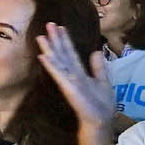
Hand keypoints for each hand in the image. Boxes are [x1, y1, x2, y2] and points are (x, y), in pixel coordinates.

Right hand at [37, 22, 119, 136]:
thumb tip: (96, 51)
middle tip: (49, 24)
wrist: (100, 120)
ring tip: (41, 36)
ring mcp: (68, 80)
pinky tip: (43, 56)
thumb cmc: (101, 104)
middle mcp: (72, 74)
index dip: (65, 40)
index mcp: (80, 72)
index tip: (60, 27)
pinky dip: (51, 65)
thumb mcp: (103, 81)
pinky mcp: (68, 87)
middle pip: (62, 54)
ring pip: (57, 61)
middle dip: (55, 39)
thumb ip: (98, 67)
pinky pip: (58, 74)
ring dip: (49, 49)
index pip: (71, 53)